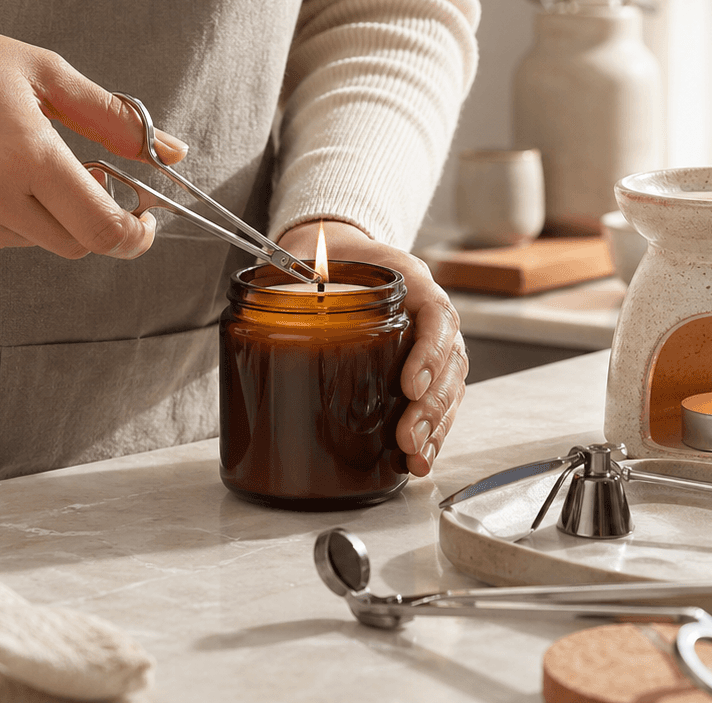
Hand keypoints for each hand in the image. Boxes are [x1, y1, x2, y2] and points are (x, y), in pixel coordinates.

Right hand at [0, 0, 186, 257]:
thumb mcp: (43, 73)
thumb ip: (113, 120)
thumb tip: (174, 153)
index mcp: (25, 154)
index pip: (102, 229)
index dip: (134, 234)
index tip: (143, 217)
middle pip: (75, 244)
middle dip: (95, 219)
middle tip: (89, 175)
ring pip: (35, 241)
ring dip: (46, 213)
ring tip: (15, 156)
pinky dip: (3, 216)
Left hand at [277, 221, 466, 475]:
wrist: (344, 253)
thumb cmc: (337, 258)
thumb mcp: (324, 256)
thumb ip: (303, 276)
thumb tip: (261, 298)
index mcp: (413, 283)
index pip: (437, 316)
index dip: (430, 353)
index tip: (409, 385)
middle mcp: (430, 315)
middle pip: (450, 362)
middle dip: (432, 405)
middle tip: (408, 435)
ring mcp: (432, 344)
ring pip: (450, 387)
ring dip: (436, 426)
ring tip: (416, 456)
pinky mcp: (424, 369)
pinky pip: (440, 401)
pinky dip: (433, 432)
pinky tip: (419, 458)